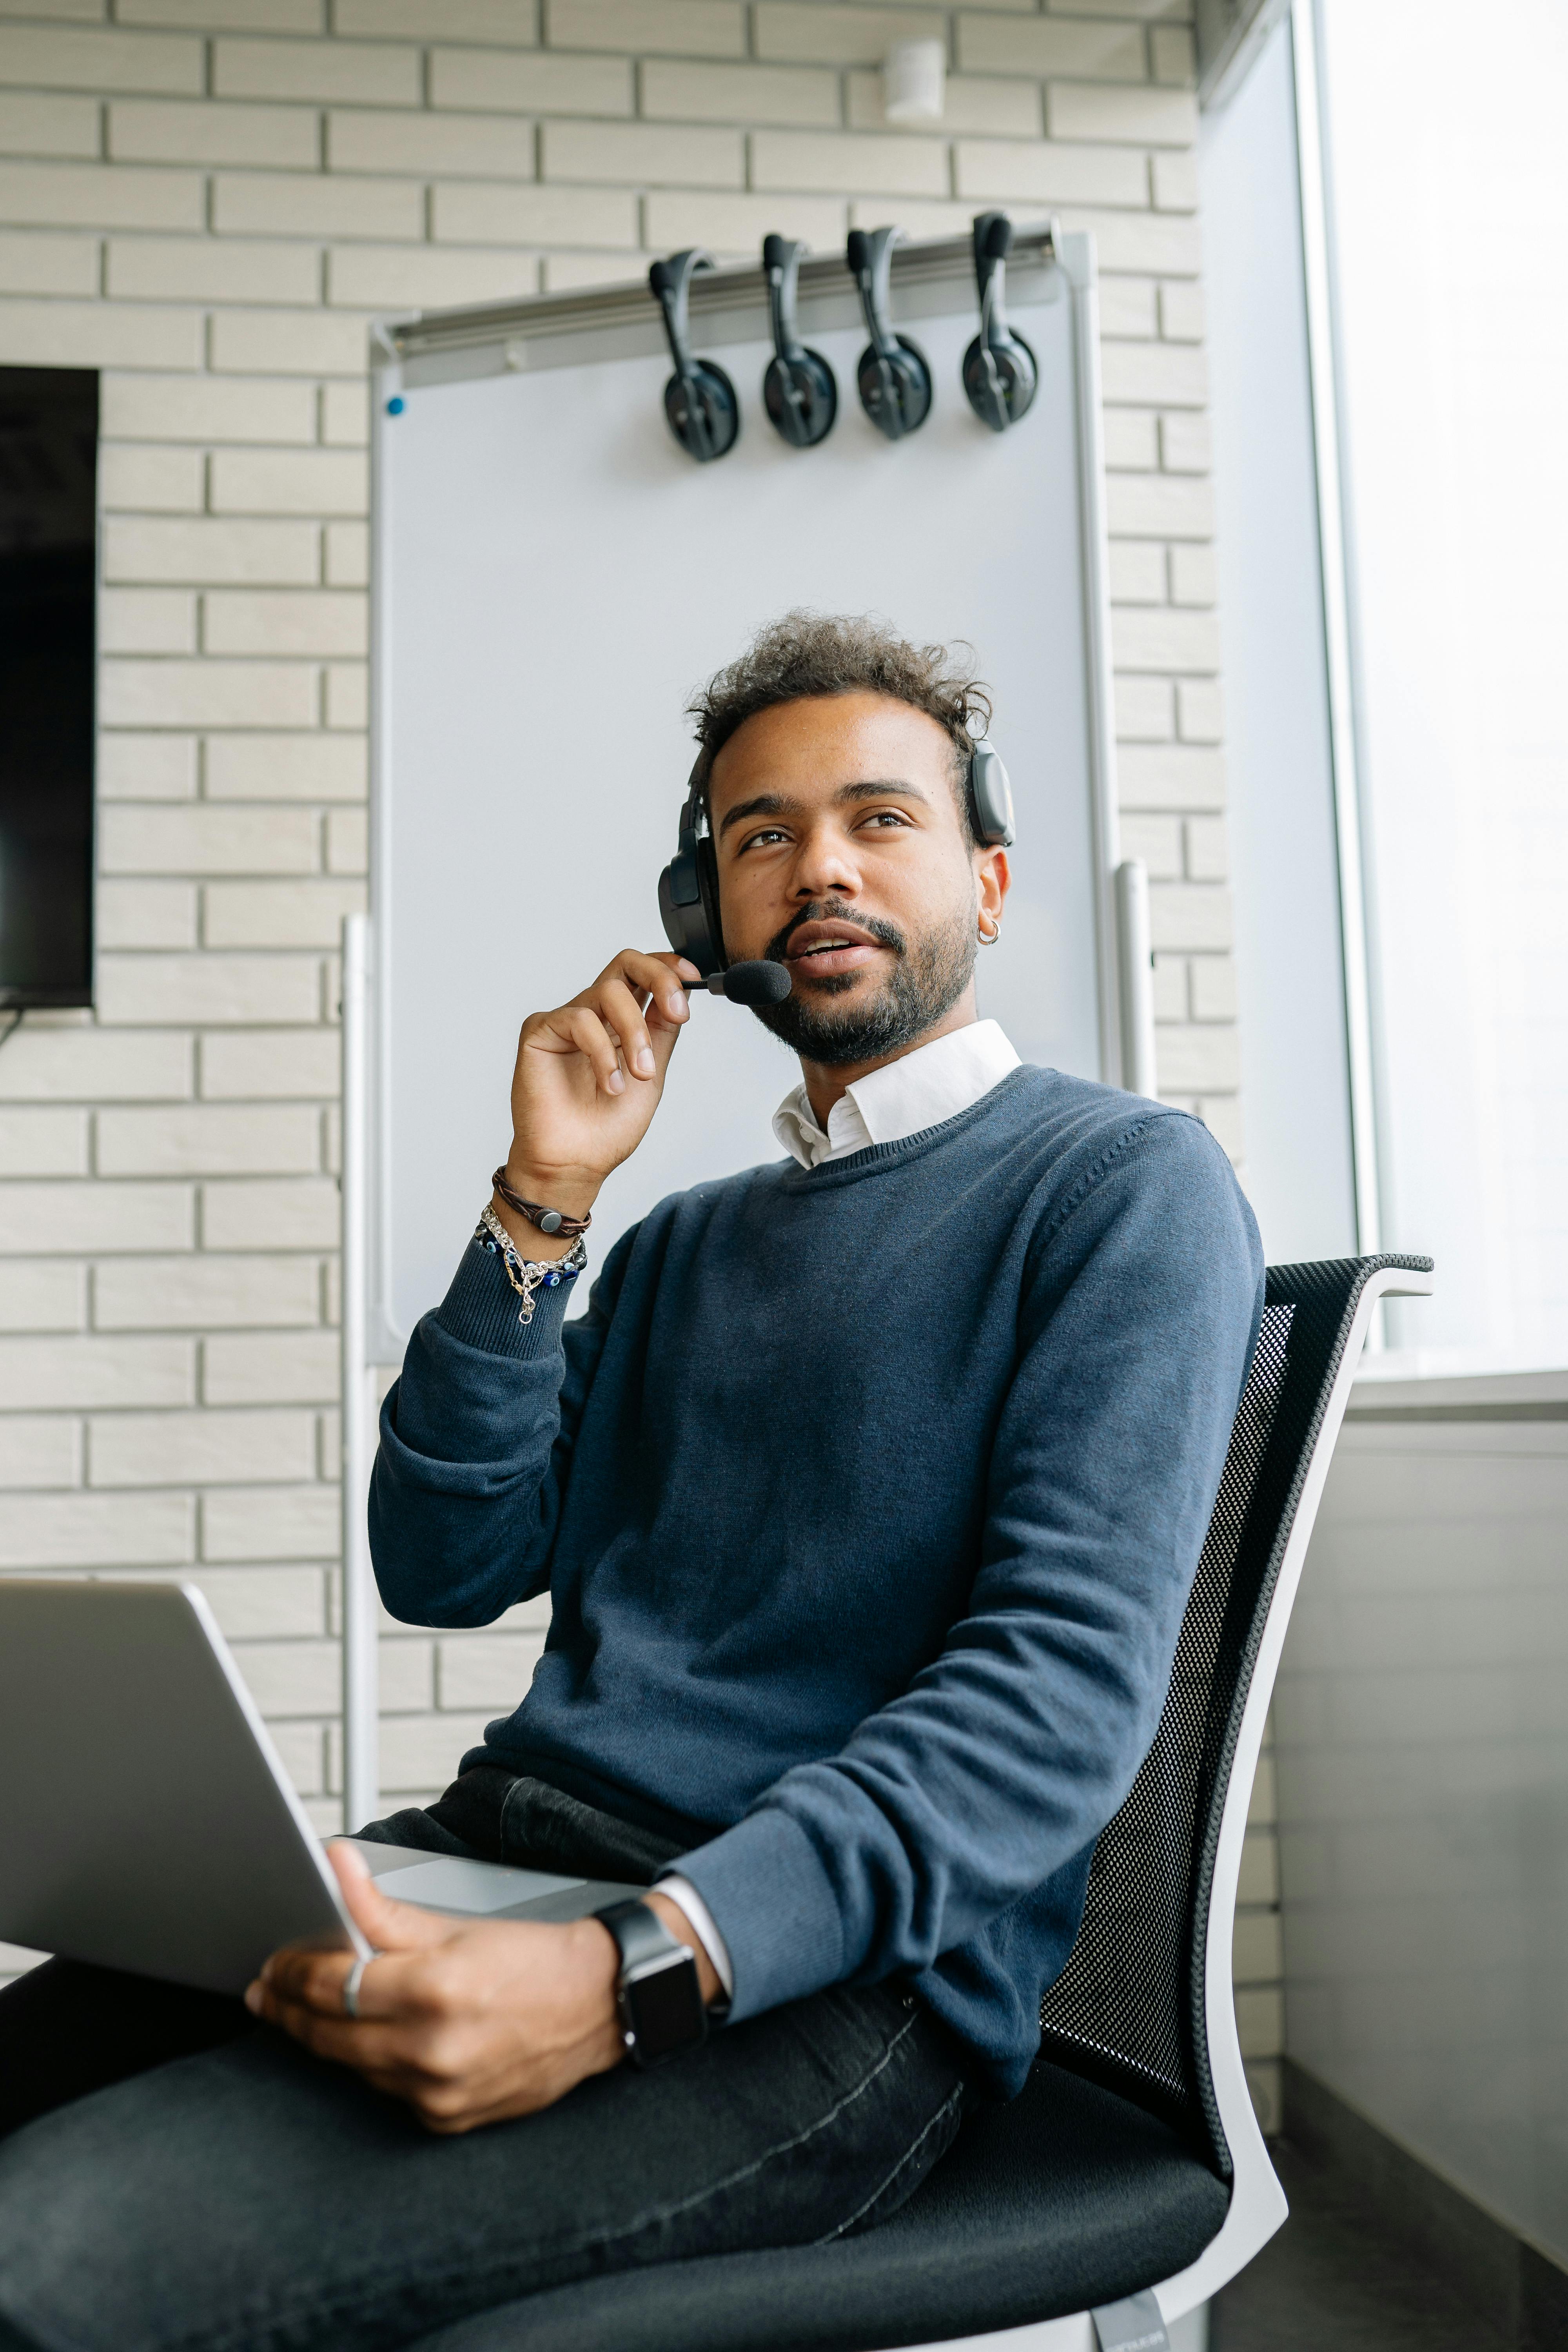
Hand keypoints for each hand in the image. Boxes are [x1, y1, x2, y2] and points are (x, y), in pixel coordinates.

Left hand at [247, 1845, 622, 2133]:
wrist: (598, 2005)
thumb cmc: (533, 1959)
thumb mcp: (455, 1924)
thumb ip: (381, 1907)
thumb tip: (333, 1869)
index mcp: (434, 1992)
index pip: (333, 1985)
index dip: (294, 1971)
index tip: (275, 1962)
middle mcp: (432, 2051)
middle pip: (329, 2033)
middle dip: (289, 2009)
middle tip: (266, 1991)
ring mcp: (439, 2094)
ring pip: (352, 2066)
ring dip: (323, 2037)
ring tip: (303, 2010)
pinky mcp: (447, 2120)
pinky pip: (385, 2091)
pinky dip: (367, 2063)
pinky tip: (358, 2040)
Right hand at [501, 950, 697, 1240]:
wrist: (577, 1163)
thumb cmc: (607, 1128)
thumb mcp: (652, 1074)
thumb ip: (662, 1033)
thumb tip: (682, 995)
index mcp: (621, 1021)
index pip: (643, 973)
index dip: (668, 966)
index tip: (693, 977)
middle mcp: (594, 1014)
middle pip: (626, 962)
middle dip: (659, 978)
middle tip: (678, 1012)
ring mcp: (566, 1020)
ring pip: (609, 992)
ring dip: (635, 1033)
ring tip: (639, 1074)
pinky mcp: (539, 1031)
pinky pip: (579, 1019)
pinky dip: (603, 1053)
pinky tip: (609, 1085)